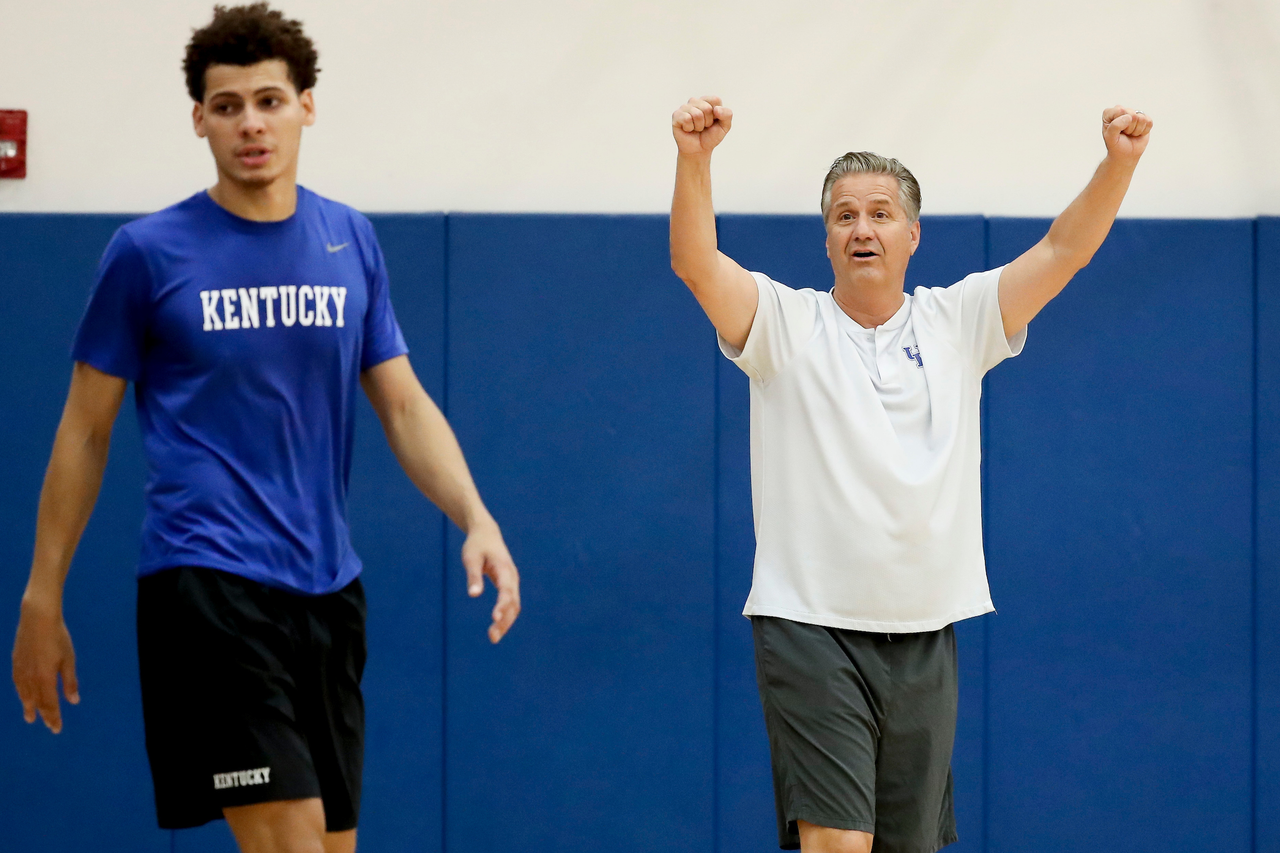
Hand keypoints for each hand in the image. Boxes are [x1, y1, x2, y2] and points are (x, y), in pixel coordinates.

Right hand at [12, 593, 78, 732]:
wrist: (37, 619)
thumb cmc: (58, 638)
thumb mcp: (69, 660)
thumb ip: (70, 682)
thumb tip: (73, 702)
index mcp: (45, 678)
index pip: (50, 703)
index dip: (54, 717)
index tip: (56, 728)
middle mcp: (30, 678)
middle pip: (38, 701)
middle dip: (44, 715)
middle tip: (49, 726)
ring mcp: (20, 670)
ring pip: (25, 694)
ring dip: (29, 706)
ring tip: (30, 717)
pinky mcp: (15, 663)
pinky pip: (18, 684)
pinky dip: (21, 693)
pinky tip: (23, 696)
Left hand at [461, 520, 520, 643]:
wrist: (486, 534)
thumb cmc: (477, 545)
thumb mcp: (471, 558)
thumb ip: (473, 576)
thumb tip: (473, 595)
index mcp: (504, 568)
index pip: (506, 590)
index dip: (502, 605)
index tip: (494, 618)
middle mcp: (512, 577)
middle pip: (513, 603)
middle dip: (504, 621)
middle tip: (492, 638)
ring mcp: (512, 581)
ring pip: (514, 606)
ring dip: (506, 622)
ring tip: (493, 637)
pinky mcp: (508, 585)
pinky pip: (510, 603)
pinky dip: (506, 616)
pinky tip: (496, 627)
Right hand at [672, 96, 732, 156]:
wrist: (698, 150)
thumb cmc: (710, 136)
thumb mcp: (725, 126)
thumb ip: (727, 115)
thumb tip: (716, 109)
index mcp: (707, 101)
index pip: (715, 100)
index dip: (717, 114)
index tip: (713, 121)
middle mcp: (695, 102)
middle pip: (707, 108)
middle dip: (708, 122)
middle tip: (704, 127)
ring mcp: (684, 108)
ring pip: (697, 114)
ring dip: (699, 126)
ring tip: (696, 128)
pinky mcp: (676, 115)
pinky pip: (686, 119)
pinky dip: (690, 128)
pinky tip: (688, 129)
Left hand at [1101, 105, 1152, 164]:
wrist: (1125, 154)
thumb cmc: (1116, 145)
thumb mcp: (1110, 137)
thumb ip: (1115, 125)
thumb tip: (1129, 117)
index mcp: (1109, 113)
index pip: (1120, 110)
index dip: (1120, 124)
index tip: (1116, 132)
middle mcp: (1122, 111)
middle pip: (1132, 114)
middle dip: (1129, 128)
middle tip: (1124, 134)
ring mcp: (1134, 114)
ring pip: (1141, 118)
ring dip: (1136, 130)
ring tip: (1130, 134)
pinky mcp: (1145, 119)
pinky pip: (1149, 122)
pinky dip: (1144, 131)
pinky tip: (1137, 133)